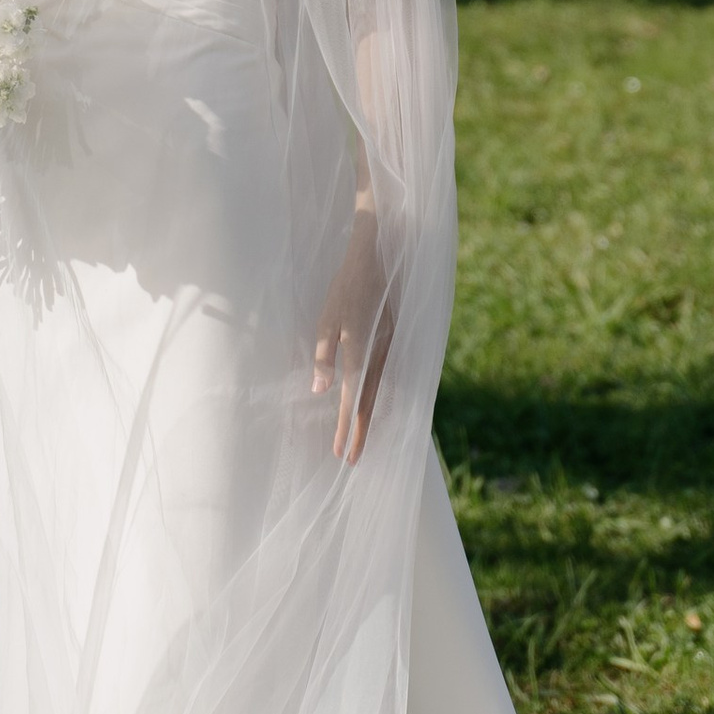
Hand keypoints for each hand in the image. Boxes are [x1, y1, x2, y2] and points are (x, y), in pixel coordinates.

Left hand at [313, 202, 391, 464]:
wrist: (379, 253)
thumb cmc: (347, 285)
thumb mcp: (326, 319)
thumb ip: (324, 356)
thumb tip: (321, 390)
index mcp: (362, 351)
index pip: (353, 400)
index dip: (347, 428)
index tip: (342, 454)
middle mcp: (380, 354)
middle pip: (370, 402)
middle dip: (360, 432)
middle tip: (353, 459)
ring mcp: (390, 347)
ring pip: (380, 391)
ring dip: (370, 417)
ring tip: (361, 438)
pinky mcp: (392, 339)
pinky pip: (386, 376)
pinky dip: (377, 396)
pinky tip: (372, 402)